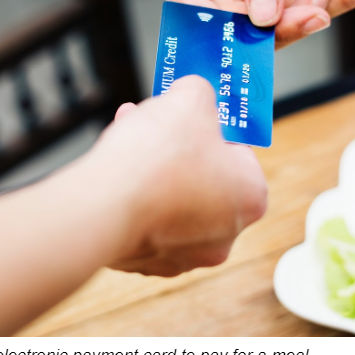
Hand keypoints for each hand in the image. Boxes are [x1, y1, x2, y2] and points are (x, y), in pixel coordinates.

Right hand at [79, 76, 266, 276]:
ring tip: (129, 134)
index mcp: (251, 197)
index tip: (194, 117)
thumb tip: (194, 93)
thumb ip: (200, 91)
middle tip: (159, 121)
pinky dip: (134, 196)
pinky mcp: (147, 262)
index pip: (241, 154)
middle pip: (204, 176)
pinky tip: (117, 170)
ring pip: (172, 198)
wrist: (103, 205)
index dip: (214, 129)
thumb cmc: (156, 157)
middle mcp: (225, 234)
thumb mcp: (190, 98)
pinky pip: (145, 220)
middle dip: (180, 146)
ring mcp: (185, 254)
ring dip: (154, 166)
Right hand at [168, 0, 354, 48]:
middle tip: (309, 17)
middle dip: (273, 27)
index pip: (188, 0)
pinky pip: (312, 10)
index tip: (241, 38)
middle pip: (234, 23)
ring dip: (306, 16)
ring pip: (273, 27)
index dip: (209, 26)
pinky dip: (342, 0)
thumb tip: (261, 16)